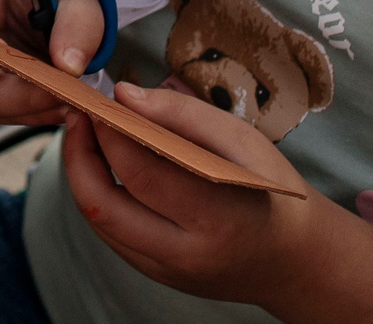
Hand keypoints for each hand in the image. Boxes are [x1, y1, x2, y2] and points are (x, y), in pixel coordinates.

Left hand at [58, 83, 321, 302]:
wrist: (294, 258)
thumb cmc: (271, 190)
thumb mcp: (243, 141)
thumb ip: (182, 114)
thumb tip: (123, 95)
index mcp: (217, 218)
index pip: (140, 173)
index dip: (107, 132)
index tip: (95, 100)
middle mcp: (187, 254)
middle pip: (104, 205)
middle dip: (78, 155)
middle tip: (77, 116)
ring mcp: (169, 272)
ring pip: (100, 223)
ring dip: (82, 175)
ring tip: (86, 136)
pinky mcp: (159, 276)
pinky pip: (112, 235)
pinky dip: (99, 197)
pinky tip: (105, 167)